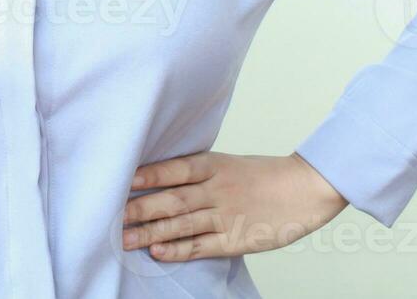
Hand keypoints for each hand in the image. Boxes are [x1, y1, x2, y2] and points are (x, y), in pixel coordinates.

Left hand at [122, 151, 346, 259]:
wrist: (306, 188)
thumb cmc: (264, 176)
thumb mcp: (229, 164)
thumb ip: (198, 172)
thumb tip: (159, 178)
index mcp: (214, 165)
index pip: (173, 169)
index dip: (147, 175)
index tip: (120, 179)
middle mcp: (217, 188)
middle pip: (171, 198)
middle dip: (139, 208)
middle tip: (110, 215)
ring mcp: (227, 214)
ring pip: (182, 223)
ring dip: (150, 232)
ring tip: (124, 238)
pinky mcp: (237, 239)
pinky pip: (202, 246)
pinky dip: (179, 249)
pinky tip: (158, 252)